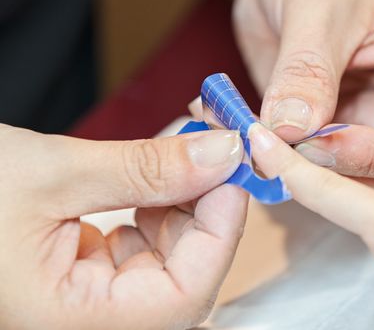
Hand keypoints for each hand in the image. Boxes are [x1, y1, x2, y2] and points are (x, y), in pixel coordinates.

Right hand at [0, 124, 246, 328]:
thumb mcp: (50, 173)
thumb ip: (143, 169)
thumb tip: (219, 155)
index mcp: (69, 324)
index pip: (186, 296)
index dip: (222, 231)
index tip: (232, 169)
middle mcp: (81, 327)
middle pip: (183, 280)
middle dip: (205, 211)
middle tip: (210, 153)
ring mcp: (82, 307)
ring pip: (166, 266)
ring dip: (183, 210)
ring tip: (175, 162)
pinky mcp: (81, 280)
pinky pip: (140, 256)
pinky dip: (155, 216)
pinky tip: (148, 186)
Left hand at [234, 0, 373, 179]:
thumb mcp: (319, 7)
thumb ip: (308, 70)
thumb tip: (292, 130)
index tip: (318, 147)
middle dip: (336, 172)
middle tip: (278, 160)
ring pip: (353, 176)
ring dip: (305, 172)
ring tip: (262, 152)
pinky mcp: (340, 131)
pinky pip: (319, 163)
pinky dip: (288, 162)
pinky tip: (259, 147)